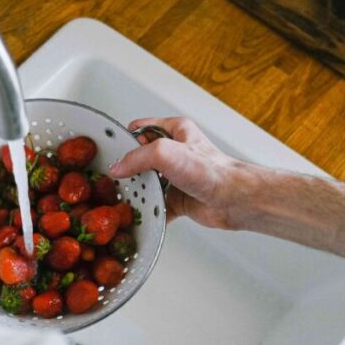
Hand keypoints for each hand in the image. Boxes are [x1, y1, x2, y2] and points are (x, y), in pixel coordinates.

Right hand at [108, 117, 273, 229]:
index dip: (124, 139)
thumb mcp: (166, 152)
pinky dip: (149, 212)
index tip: (110, 151)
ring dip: (138, 192)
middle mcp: (175, 152)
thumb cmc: (212, 171)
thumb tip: (118, 167)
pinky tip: (142, 214)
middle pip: (140, 158)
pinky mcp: (178, 198)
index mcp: (174, 131)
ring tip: (127, 197)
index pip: (140, 129)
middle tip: (116, 178)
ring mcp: (176, 176)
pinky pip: (156, 205)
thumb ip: (137, 157)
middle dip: (128, 170)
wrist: (234, 200)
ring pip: (147, 184)